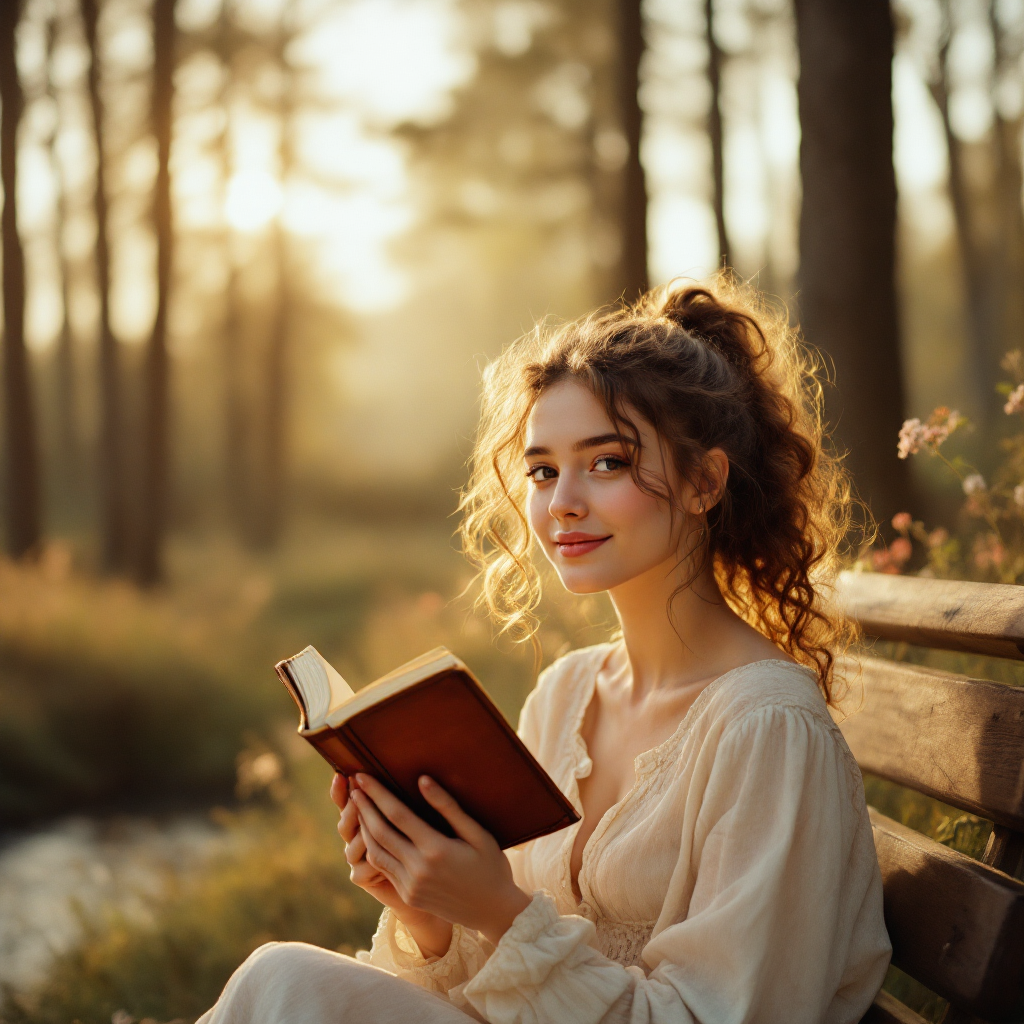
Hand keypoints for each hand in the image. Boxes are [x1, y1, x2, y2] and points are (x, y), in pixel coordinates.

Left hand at [351, 773, 530, 946]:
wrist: (494, 912)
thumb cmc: (491, 866)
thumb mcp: (477, 833)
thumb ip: (448, 807)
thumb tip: (423, 780)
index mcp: (436, 850)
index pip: (397, 815)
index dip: (377, 794)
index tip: (363, 776)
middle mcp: (418, 869)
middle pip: (380, 832)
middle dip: (363, 807)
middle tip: (353, 785)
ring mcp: (410, 886)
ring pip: (376, 852)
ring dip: (363, 827)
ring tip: (358, 806)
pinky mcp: (408, 896)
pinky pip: (383, 868)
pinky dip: (373, 847)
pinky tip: (372, 832)